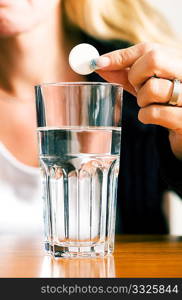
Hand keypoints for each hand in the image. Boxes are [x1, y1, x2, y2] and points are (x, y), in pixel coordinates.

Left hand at [96, 43, 181, 159]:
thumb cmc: (164, 102)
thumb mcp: (145, 84)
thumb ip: (125, 73)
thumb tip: (99, 64)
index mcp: (178, 60)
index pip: (148, 48)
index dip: (120, 56)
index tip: (98, 63)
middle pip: (154, 59)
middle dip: (136, 76)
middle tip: (137, 88)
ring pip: (152, 88)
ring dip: (142, 100)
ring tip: (151, 104)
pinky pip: (153, 113)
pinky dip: (146, 116)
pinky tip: (156, 118)